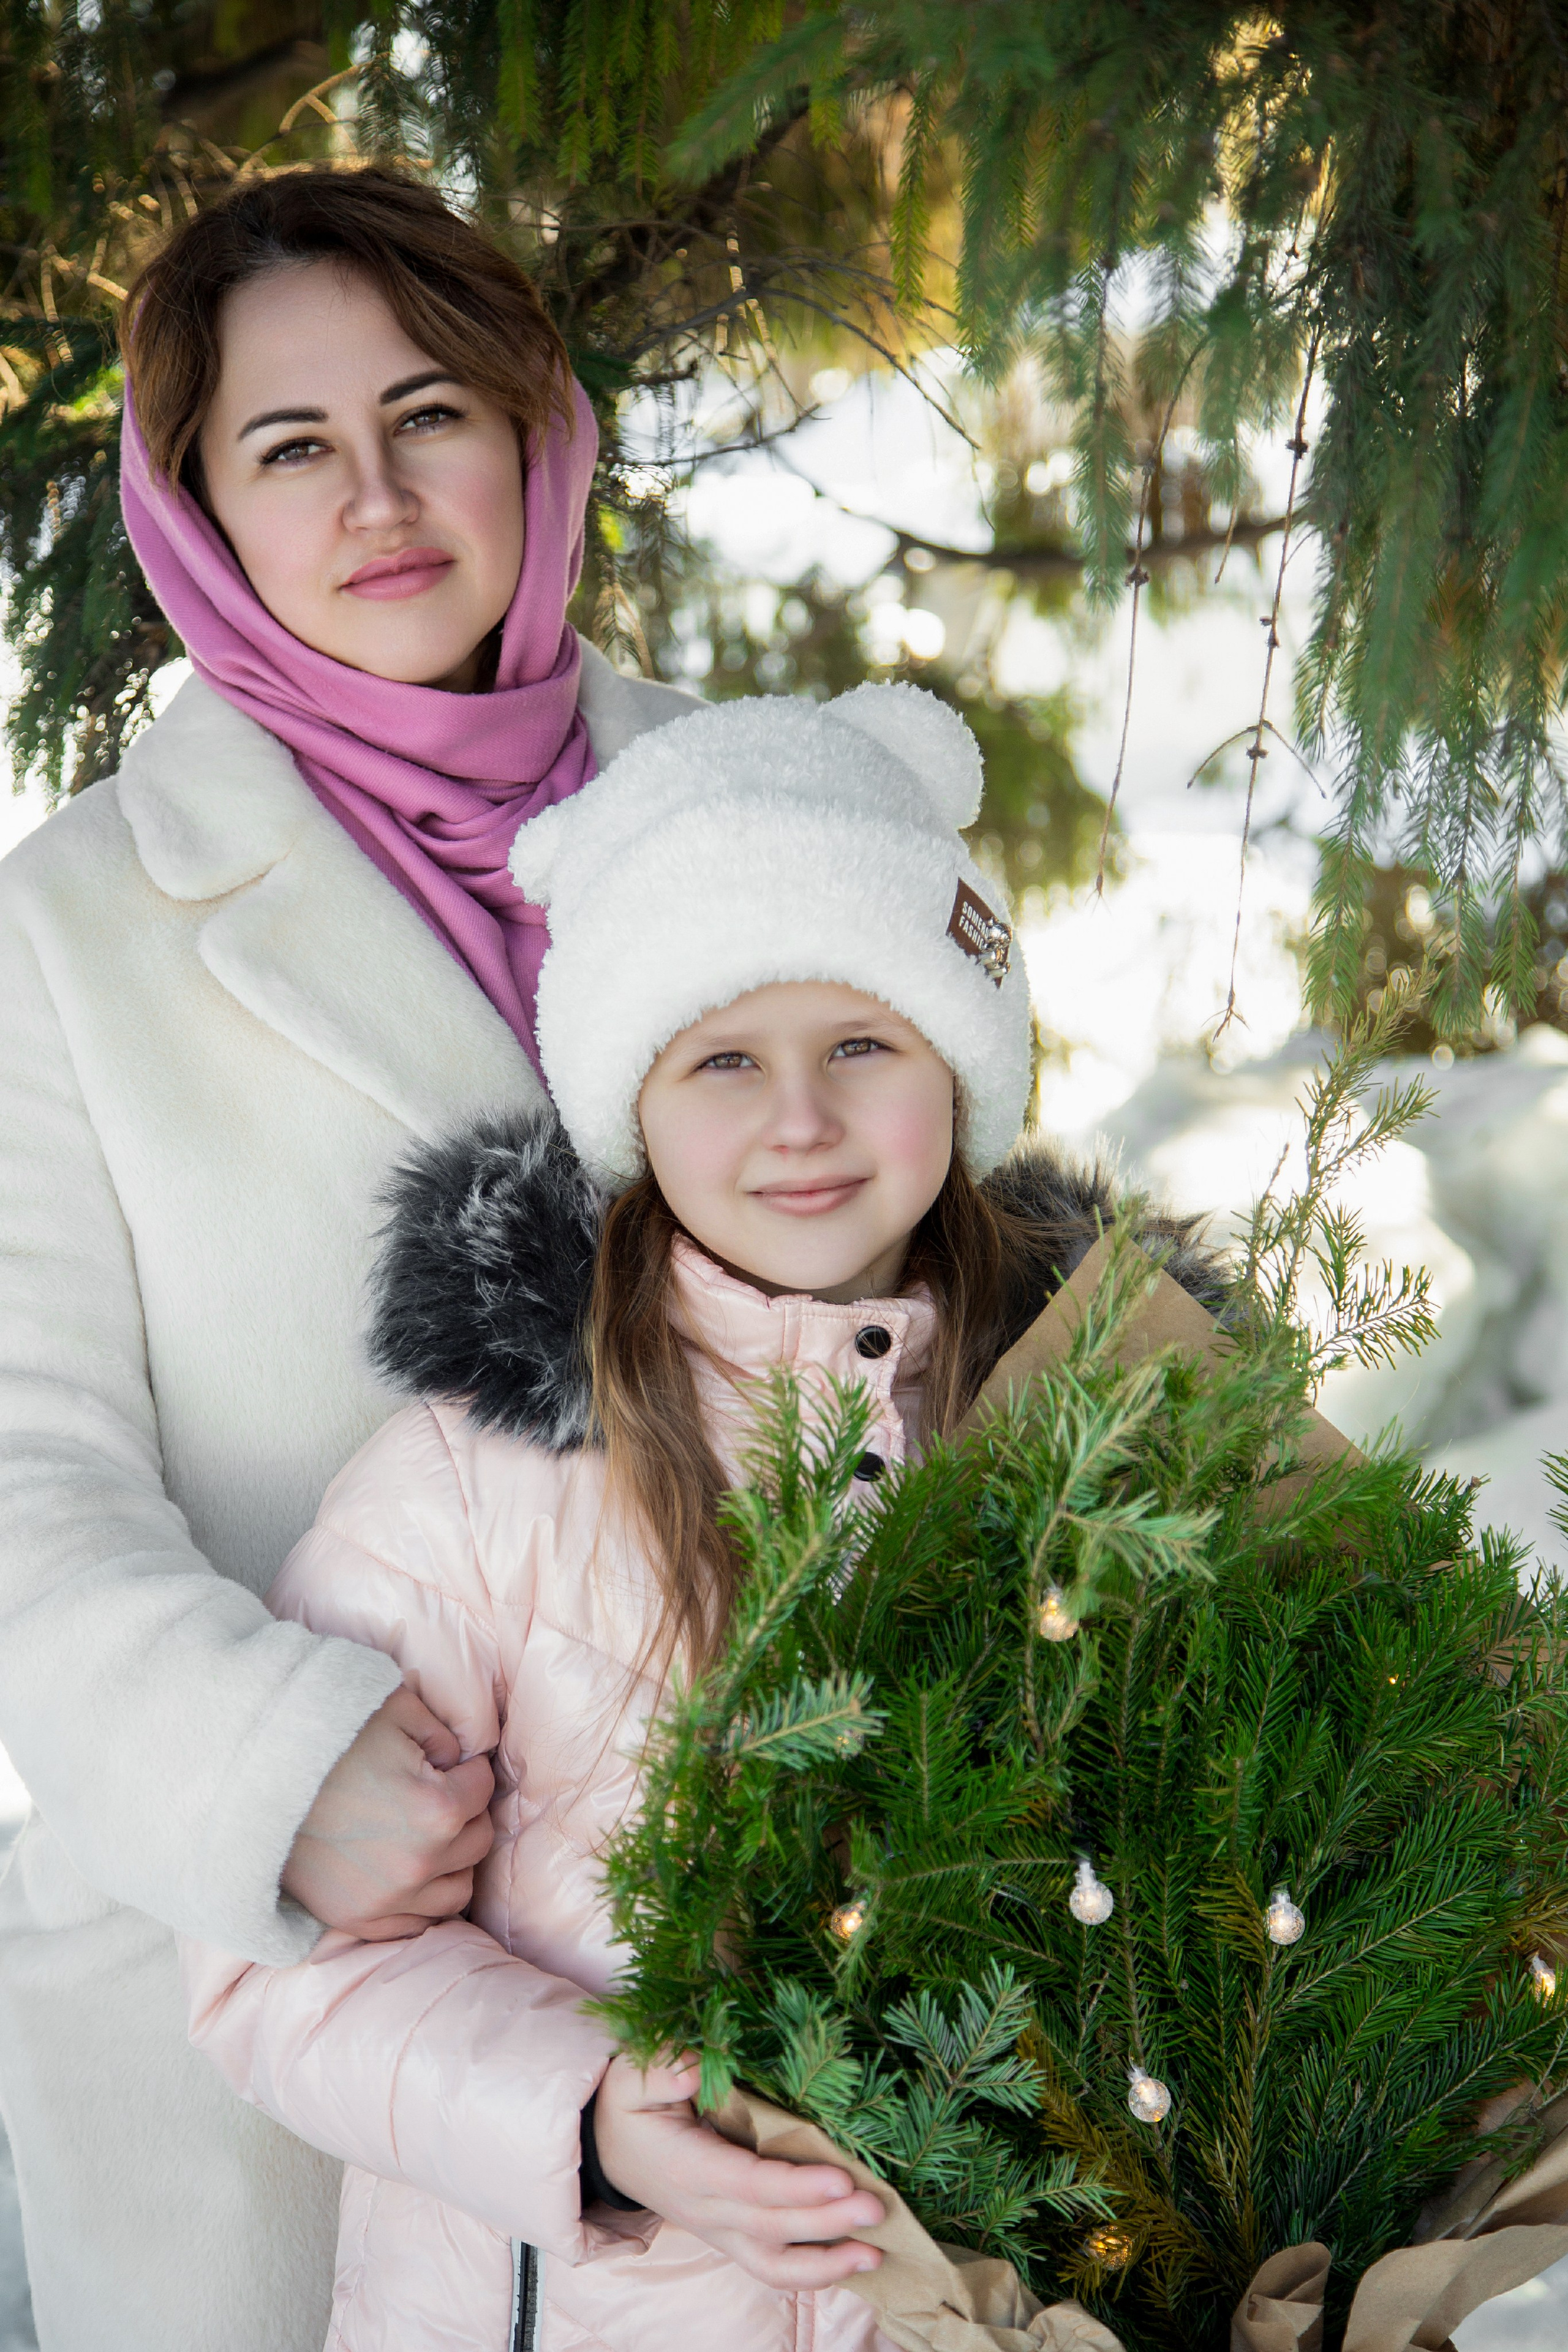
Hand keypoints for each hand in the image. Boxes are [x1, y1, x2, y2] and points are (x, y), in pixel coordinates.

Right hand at [281, 1686, 494, 1939]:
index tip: (448, 1763)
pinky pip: (416, 1924)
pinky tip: (407, 1873)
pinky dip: (421, 1900)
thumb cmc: (330, 1737)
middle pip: (477, 1839)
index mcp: (437, 1811)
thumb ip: (445, 1733)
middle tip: (434, 1794)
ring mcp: (387, 1901)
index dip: (468, 1769)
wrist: (256, 1779)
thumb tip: (462, 1760)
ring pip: (457, 1890)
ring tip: (424, 1836)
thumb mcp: (398, 1708)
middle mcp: (419, 1865)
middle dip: (463, 1812)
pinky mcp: (357, 1920)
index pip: (483, 1788)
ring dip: (451, 1861)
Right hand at [592, 2054, 883, 2290]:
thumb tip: (693, 2069)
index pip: (748, 2184)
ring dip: (827, 2262)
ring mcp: (721, 2231)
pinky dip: (814, 2271)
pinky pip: (773, 2266)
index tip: (840, 2178)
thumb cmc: (629, 2109)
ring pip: (774, 2262)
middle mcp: (707, 2211)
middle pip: (772, 2226)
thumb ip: (661, 2071)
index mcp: (688, 2169)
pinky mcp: (733, 2238)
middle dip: (827, 2222)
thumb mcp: (631, 2079)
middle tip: (877, 2208)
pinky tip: (854, 2260)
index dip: (794, 2186)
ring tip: (876, 2251)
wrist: (610, 2152)